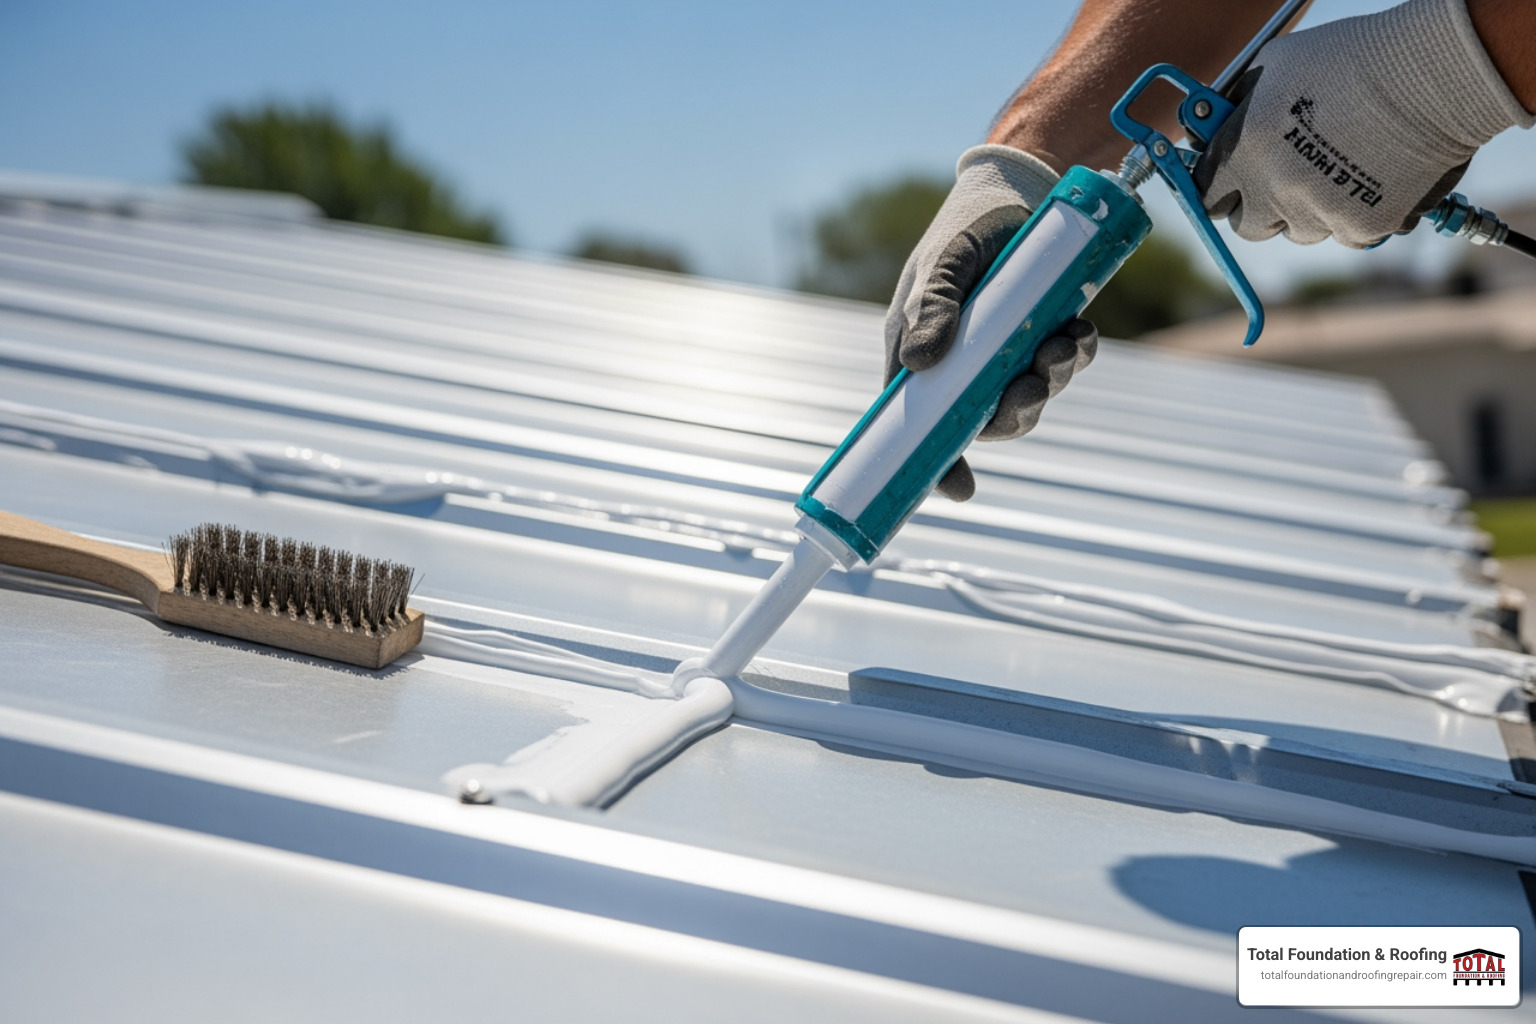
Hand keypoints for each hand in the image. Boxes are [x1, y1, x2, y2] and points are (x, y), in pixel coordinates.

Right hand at [886, 144, 1097, 501]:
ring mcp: (1005, 352)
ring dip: (1051, 381)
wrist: (1016, 190)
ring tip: (1066, 345)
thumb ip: (932, 308)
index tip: (960, 489)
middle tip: (1033, 386)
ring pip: (1028, 394)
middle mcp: (963, 364)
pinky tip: (1081, 332)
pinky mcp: (1041, 334)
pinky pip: (1061, 363)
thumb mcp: (943, 264)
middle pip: (985, 418)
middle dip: (1015, 412)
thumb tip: (922, 362)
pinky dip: (1075, 355)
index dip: (940, 461)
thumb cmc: (963, 229)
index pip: (921, 423)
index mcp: (921, 356)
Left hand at [1194, 0, 1532, 248]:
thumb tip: (1216, 120)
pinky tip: (1373, 178)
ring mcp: (1318, 214)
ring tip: (1338, 169)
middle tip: (1283, 182)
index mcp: (1244, 150)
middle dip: (1259, 208)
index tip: (1231, 183)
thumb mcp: (1276, 64)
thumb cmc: (1355, 57)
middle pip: (1248, 226)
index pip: (1207, 195)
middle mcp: (1274, 189)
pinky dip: (1356, 216)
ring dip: (1310, 210)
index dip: (1220, 188)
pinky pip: (1347, 235)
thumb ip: (1238, 102)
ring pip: (1300, 231)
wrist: (1433, 74)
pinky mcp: (1362, 228)